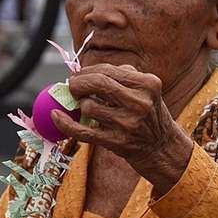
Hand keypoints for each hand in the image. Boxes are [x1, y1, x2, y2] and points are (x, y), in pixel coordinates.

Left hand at [51, 64, 193, 194]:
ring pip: (89, 107)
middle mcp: (140, 103)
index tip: (78, 74)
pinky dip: (65, 123)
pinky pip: (83, 131)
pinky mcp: (116, 142)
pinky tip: (56, 116)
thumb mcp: (145, 90)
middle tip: (71, 85)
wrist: (161, 147)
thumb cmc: (147, 113)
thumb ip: (120, 76)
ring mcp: (128, 124)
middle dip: (78, 82)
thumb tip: (83, 71)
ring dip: (81, 106)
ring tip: (88, 108)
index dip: (87, 71)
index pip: (108, 71)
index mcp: (147, 84)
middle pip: (98, 84)